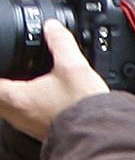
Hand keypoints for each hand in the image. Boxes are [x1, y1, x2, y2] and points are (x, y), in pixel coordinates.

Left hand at [0, 21, 109, 140]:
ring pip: (5, 107)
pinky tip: (38, 96)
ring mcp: (25, 124)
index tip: (1, 61)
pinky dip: (21, 103)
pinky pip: (20, 114)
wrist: (99, 131)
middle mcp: (16, 114)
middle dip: (2, 82)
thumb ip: (61, 42)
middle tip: (9, 70)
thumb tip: (53, 28)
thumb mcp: (73, 66)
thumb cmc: (82, 104)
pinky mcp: (37, 129)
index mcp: (17, 97)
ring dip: (8, 94)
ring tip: (20, 80)